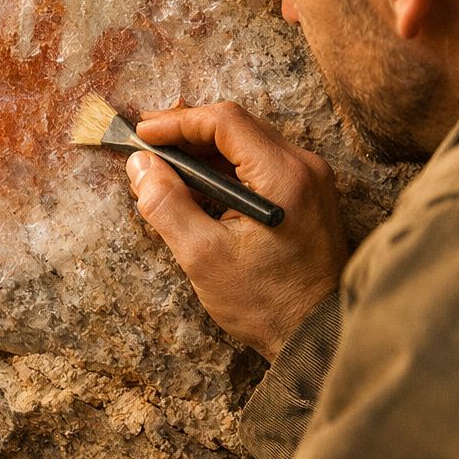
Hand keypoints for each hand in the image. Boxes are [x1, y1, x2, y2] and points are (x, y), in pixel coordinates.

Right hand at [126, 102, 347, 361]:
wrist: (318, 336)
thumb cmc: (266, 303)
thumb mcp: (203, 256)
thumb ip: (167, 204)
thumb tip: (140, 165)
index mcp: (283, 175)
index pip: (225, 121)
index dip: (177, 122)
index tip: (142, 134)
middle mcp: (304, 167)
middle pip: (237, 127)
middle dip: (187, 134)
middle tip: (146, 148)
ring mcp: (310, 181)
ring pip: (247, 145)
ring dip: (204, 153)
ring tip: (164, 171)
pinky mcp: (307, 197)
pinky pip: (259, 167)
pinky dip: (225, 171)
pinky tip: (196, 189)